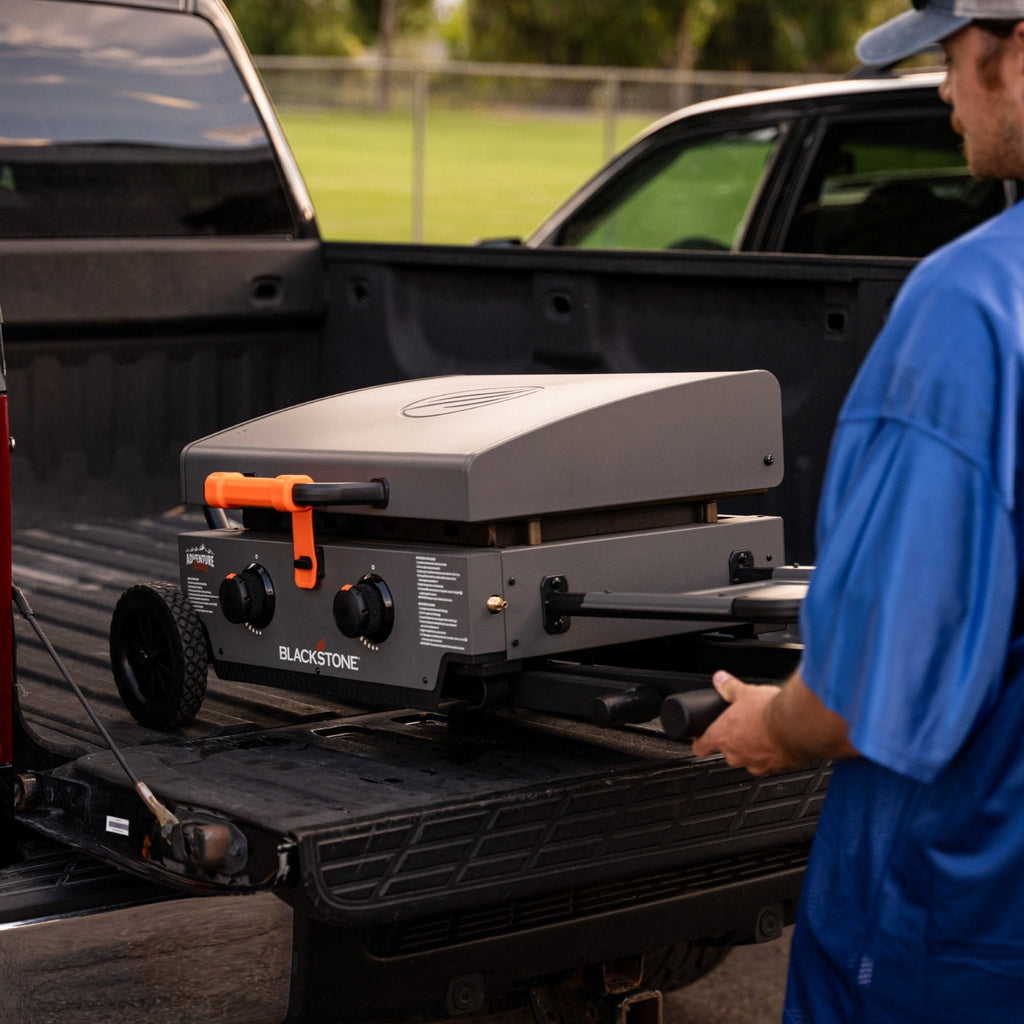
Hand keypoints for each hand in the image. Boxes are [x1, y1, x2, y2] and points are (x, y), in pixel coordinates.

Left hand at [690, 670, 806, 775]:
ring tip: (764, 731)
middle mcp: (737, 755)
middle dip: (734, 742)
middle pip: (727, 753)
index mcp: (723, 736)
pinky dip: (774, 754)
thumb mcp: (744, 692)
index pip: (701, 748)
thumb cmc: (769, 710)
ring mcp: (757, 764)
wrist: (798, 724)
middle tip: (744, 726)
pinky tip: (780, 739)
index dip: (701, 743)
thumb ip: (729, 687)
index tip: (702, 740)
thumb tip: (719, 679)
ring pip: (750, 760)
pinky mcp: (777, 769)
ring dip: (755, 749)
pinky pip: (771, 763)